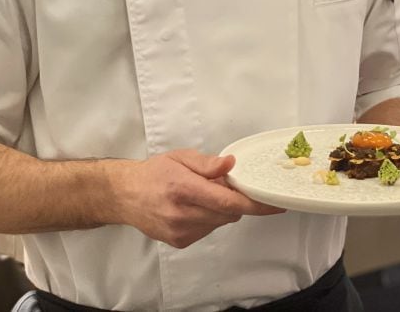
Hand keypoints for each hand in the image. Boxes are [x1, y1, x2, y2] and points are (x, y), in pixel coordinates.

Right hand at [109, 150, 283, 248]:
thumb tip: (231, 164)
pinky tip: (195, 206)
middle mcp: (182, 213)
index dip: (255, 204)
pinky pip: (208, 230)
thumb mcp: (181, 157)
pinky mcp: (180, 242)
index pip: (228, 202)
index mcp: (183, 188)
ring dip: (222, 209)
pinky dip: (210, 218)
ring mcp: (180, 231)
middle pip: (228, 214)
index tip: (274, 203)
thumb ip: (208, 163)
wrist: (125, 195)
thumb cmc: (153, 173)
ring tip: (204, 194)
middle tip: (227, 185)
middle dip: (235, 200)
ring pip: (220, 222)